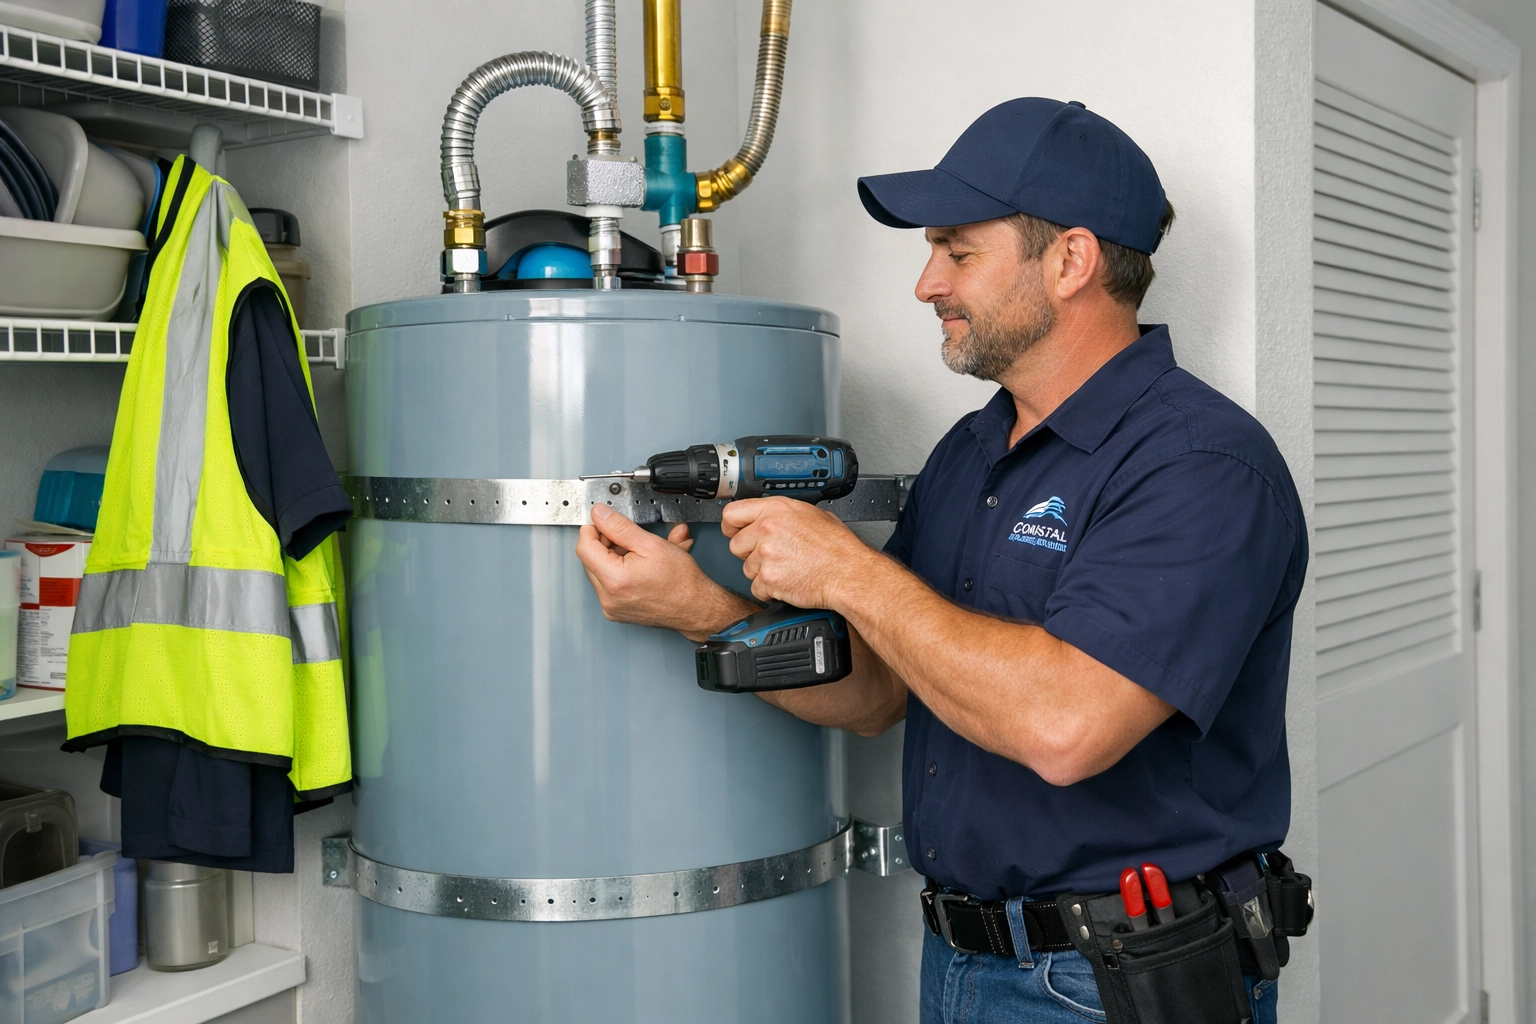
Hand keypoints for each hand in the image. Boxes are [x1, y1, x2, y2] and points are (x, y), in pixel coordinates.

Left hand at [575, 504, 752, 639]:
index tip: (601, 521)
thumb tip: (600, 515)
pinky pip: (609, 584)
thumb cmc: (682, 582)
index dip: (592, 529)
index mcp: (614, 580)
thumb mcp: (651, 544)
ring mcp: (611, 607)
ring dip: (614, 556)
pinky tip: (638, 565)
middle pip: (590, 559)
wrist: (697, 608)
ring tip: (638, 552)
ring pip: (600, 571)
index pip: (584, 547)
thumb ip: (620, 527)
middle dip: (605, 543)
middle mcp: (608, 598)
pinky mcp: (616, 611)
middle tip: (626, 535)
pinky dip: (619, 571)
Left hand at [721, 497, 877, 609]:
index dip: (731, 526)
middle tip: (772, 556)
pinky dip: (770, 590)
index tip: (735, 532)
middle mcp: (767, 529)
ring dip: (762, 573)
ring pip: (746, 569)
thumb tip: (772, 516)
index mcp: (776, 509)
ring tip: (787, 569)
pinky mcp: (768, 579)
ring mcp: (766, 555)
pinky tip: (788, 581)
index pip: (732, 513)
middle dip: (750, 553)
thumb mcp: (813, 514)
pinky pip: (757, 588)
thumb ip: (784, 514)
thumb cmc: (837, 547)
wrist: (848, 573)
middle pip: (736, 545)